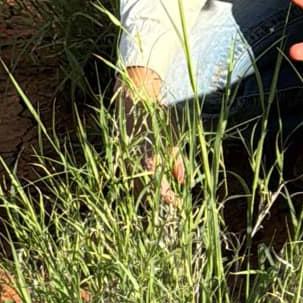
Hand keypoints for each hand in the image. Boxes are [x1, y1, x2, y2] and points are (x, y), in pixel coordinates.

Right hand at [115, 70, 186, 202]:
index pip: (162, 194)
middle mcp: (134, 166)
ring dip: (148, 190)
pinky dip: (139, 178)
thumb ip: (178, 164)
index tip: (181, 203)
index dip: (173, 202)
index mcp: (150, 164)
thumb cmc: (159, 117)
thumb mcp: (174, 140)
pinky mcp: (119, 154)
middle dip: (159, 198)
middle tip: (172, 196)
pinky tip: (149, 174)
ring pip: (134, 186)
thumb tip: (184, 183)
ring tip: (162, 186)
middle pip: (145, 195)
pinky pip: (128, 174)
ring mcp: (124, 161)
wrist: (136, 98)